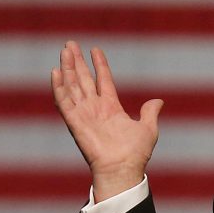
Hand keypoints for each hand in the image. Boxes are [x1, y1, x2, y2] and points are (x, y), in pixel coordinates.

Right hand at [51, 41, 163, 201]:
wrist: (122, 169)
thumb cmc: (135, 153)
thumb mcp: (148, 129)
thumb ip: (150, 113)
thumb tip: (158, 101)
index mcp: (111, 108)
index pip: (103, 80)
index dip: (99, 65)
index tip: (95, 49)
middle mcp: (95, 108)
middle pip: (84, 79)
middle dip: (77, 61)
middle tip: (70, 43)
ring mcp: (84, 114)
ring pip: (73, 85)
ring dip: (68, 68)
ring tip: (65, 50)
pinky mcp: (75, 121)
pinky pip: (64, 101)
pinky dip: (59, 87)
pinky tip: (55, 72)